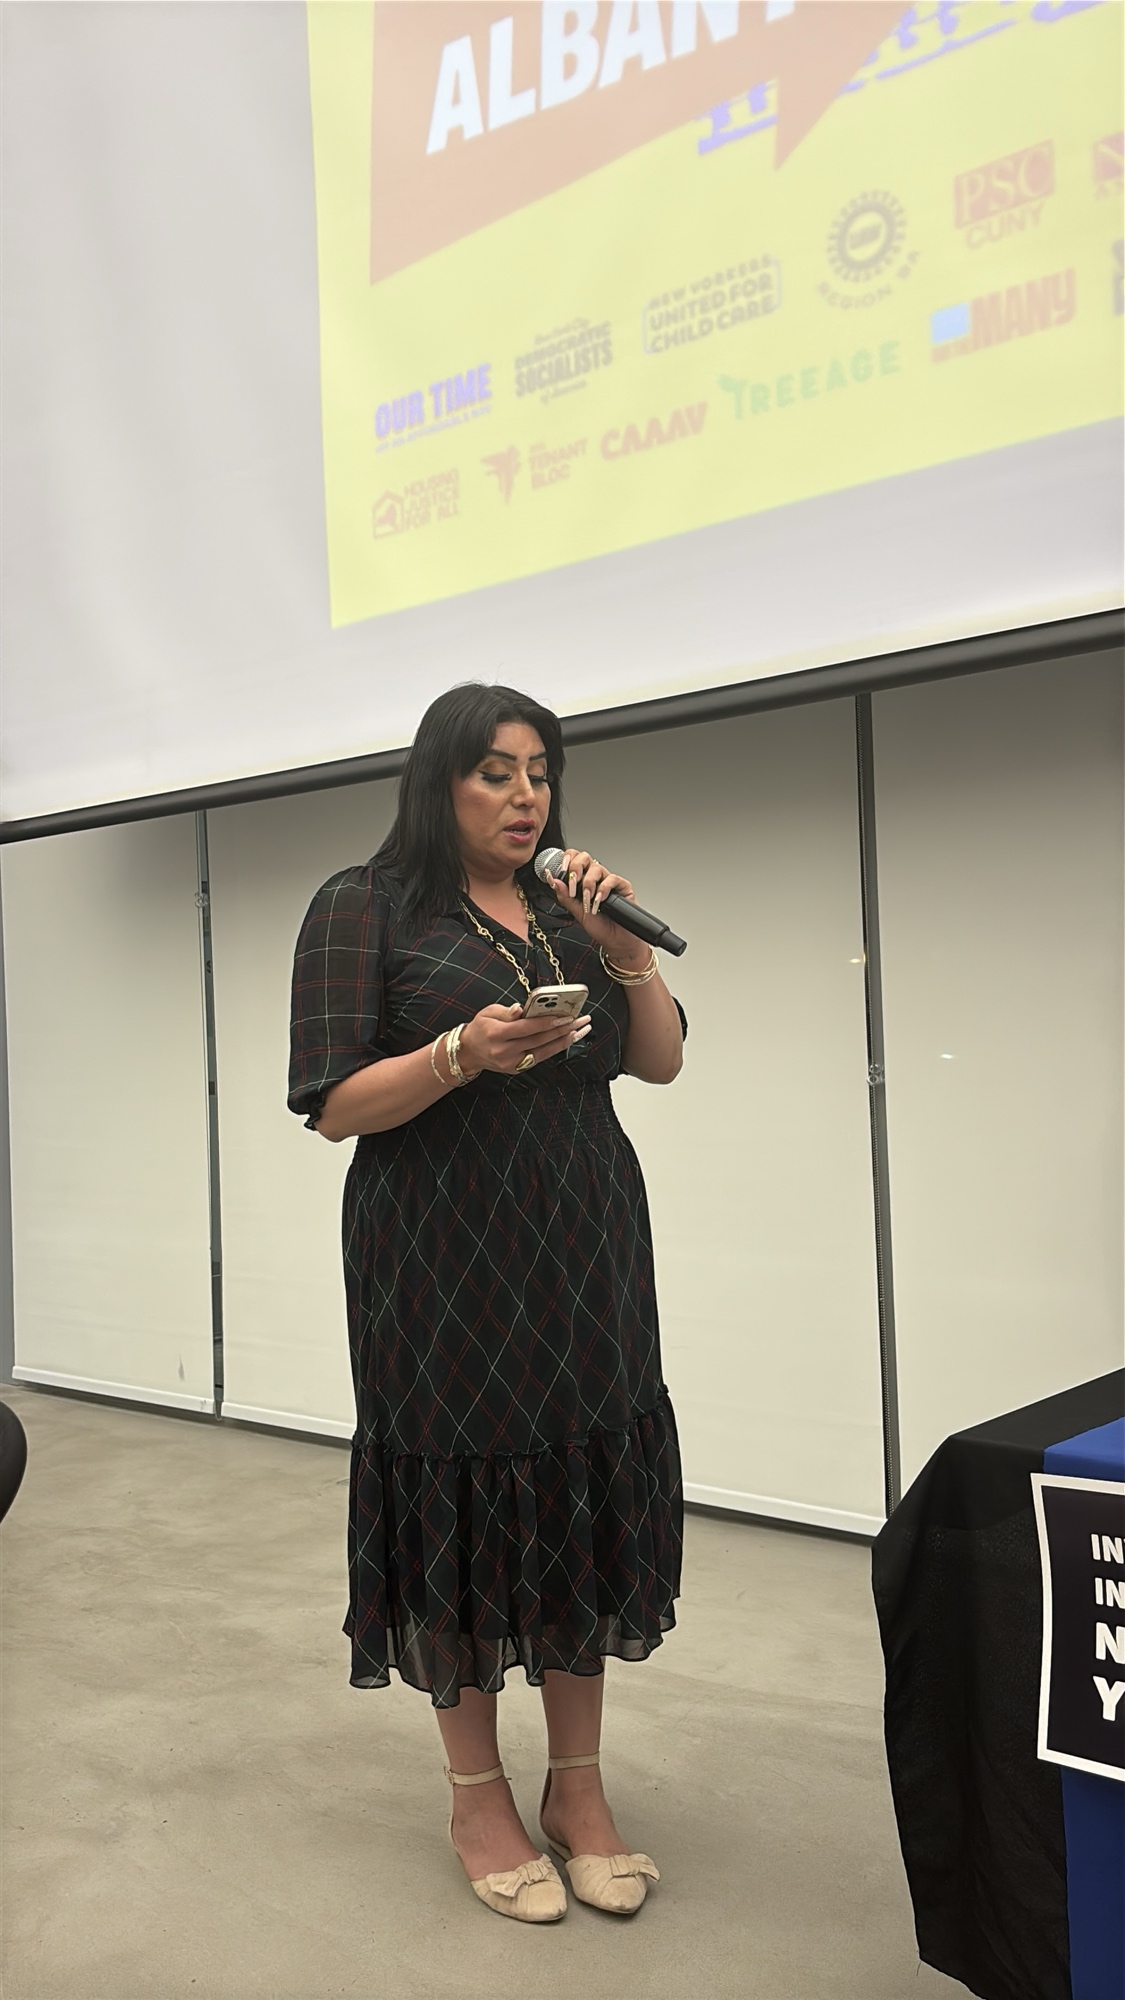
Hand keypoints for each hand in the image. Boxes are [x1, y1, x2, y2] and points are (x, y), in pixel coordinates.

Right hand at [458, 1002, 590, 1076]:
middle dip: (562, 1029)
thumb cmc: (480, 1028)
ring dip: (564, 1040)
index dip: (547, 1022)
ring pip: (544, 1051)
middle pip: (538, 1040)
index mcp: (496, 1034)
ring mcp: (512, 1063)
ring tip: (580, 1030)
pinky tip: (567, 1039)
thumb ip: (507, 1012)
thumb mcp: (488, 1012)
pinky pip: (540, 1057)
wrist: (470, 1052)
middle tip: (580, 1020)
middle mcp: (504, 1051)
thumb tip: (521, 1009)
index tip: (564, 1015)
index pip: (526, 1028)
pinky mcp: (518, 1068)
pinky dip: (555, 1048)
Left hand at [548, 850, 650, 966]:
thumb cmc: (599, 926)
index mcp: (582, 881)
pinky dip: (603, 889)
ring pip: (597, 868)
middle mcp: (595, 878)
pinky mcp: (622, 886)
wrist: (616, 940)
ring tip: (588, 900)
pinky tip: (600, 901)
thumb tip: (553, 880)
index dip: (566, 860)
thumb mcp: (577, 912)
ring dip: (588, 884)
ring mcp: (609, 881)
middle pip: (584, 857)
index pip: (573, 860)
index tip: (560, 870)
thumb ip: (565, 897)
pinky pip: (612, 879)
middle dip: (576, 868)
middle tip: (573, 883)